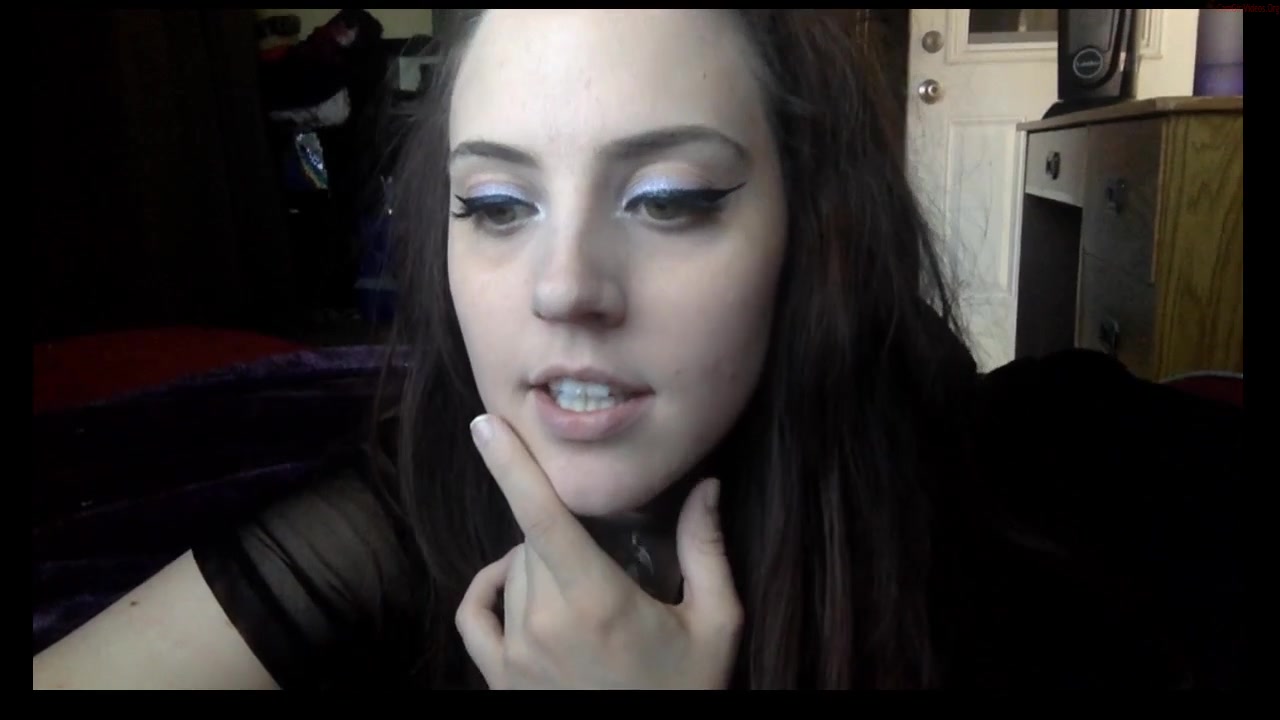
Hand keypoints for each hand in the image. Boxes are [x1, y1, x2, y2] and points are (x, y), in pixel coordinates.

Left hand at [455, 414, 742, 689]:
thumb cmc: (686, 694)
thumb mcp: (716, 626)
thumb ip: (707, 552)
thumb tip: (706, 485)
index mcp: (597, 602)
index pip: (541, 517)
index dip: (511, 465)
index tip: (486, 422)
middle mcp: (544, 623)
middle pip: (534, 540)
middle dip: (566, 533)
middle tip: (608, 562)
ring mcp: (513, 655)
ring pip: (512, 572)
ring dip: (539, 565)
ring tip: (585, 594)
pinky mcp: (497, 680)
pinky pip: (474, 612)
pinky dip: (490, 590)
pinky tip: (516, 588)